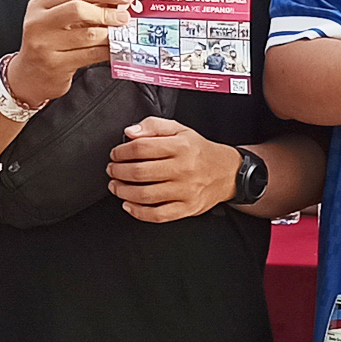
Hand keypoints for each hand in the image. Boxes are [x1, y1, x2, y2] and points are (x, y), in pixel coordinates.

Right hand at [6, 0, 131, 106]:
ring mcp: (45, 46)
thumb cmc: (46, 45)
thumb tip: (116, 2)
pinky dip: (107, 50)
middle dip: (107, 13)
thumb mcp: (57, 21)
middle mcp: (39, 24)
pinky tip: (115, 48)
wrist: (28, 77)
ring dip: (111, 33)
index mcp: (39, 6)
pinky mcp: (56, 65)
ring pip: (88, 35)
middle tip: (124, 17)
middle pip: (79, 10)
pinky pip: (90, 55)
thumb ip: (83, 9)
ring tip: (122, 33)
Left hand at [107, 117, 240, 222]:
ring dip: (123, 191)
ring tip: (116, 186)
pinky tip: (128, 205)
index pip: (141, 148)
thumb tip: (130, 132)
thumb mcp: (180, 130)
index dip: (121, 152)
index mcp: (181, 147)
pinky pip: (157, 215)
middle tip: (112, 170)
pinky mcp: (187, 208)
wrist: (227, 172)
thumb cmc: (199, 152)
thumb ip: (154, 126)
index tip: (115, 154)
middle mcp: (184, 169)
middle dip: (118, 171)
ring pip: (145, 195)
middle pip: (139, 172)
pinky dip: (138, 212)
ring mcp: (186, 191)